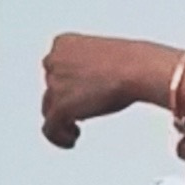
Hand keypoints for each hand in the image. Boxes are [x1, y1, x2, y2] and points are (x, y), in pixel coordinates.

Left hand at [40, 33, 152, 147]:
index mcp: (63, 43)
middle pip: (51, 87)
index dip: (66, 83)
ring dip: (61, 120)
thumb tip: (84, 91)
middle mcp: (55, 61)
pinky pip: (49, 129)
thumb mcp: (101, 56)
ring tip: (74, 129)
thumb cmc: (129, 61)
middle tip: (82, 109)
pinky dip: (58, 137)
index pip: (54, 67)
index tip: (79, 91)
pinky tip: (71, 140)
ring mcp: (55, 84)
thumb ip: (85, 68)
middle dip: (65, 99)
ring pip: (49, 108)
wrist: (135, 69)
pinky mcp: (60, 106)